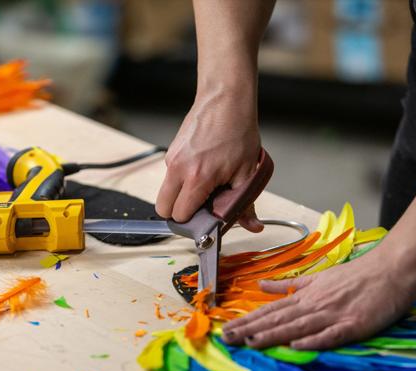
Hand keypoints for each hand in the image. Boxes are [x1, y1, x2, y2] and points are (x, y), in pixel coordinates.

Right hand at [156, 85, 263, 231]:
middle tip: (200, 207)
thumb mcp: (247, 172)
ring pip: (165, 193)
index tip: (206, 218)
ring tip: (204, 186)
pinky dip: (181, 181)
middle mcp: (178, 169)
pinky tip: (202, 169)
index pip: (180, 215)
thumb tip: (252, 226)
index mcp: (197, 178)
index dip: (193, 221)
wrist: (225, 99)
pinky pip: (170, 176)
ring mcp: (172, 159)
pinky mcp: (171, 151)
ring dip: (180, 197)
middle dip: (179, 213)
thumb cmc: (237, 131)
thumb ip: (245, 204)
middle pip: (163, 209)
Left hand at [221, 249, 415, 349]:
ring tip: (251, 342)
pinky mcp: (352, 324)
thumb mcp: (316, 278)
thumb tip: (261, 285)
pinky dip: (314, 340)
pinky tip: (297, 346)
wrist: (390, 269)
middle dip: (251, 330)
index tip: (226, 330)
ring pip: (297, 326)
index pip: (270, 310)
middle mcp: (313, 305)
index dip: (247, 321)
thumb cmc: (354, 276)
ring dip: (273, 335)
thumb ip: (288, 285)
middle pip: (277, 319)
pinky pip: (330, 334)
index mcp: (304, 296)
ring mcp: (332, 315)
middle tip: (227, 339)